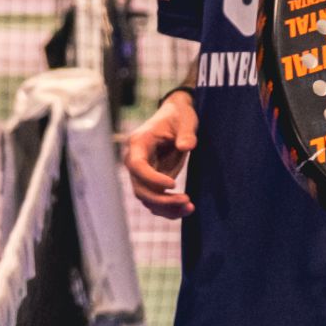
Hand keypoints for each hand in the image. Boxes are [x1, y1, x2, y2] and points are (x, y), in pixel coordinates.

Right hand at [122, 90, 197, 217]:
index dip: (152, 178)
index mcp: (139, 142)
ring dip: (166, 208)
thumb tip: (186, 147)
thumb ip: (186, 132)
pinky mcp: (152, 181)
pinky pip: (155, 201)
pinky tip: (186, 209)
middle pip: (139, 188)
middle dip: (161, 200)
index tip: (173, 184)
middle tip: (187, 200)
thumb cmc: (178, 116)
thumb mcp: (185, 119)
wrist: (176, 117)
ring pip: (146, 199)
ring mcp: (142, 173)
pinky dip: (168, 210)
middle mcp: (136, 160)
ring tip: (190, 208)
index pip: (137, 166)